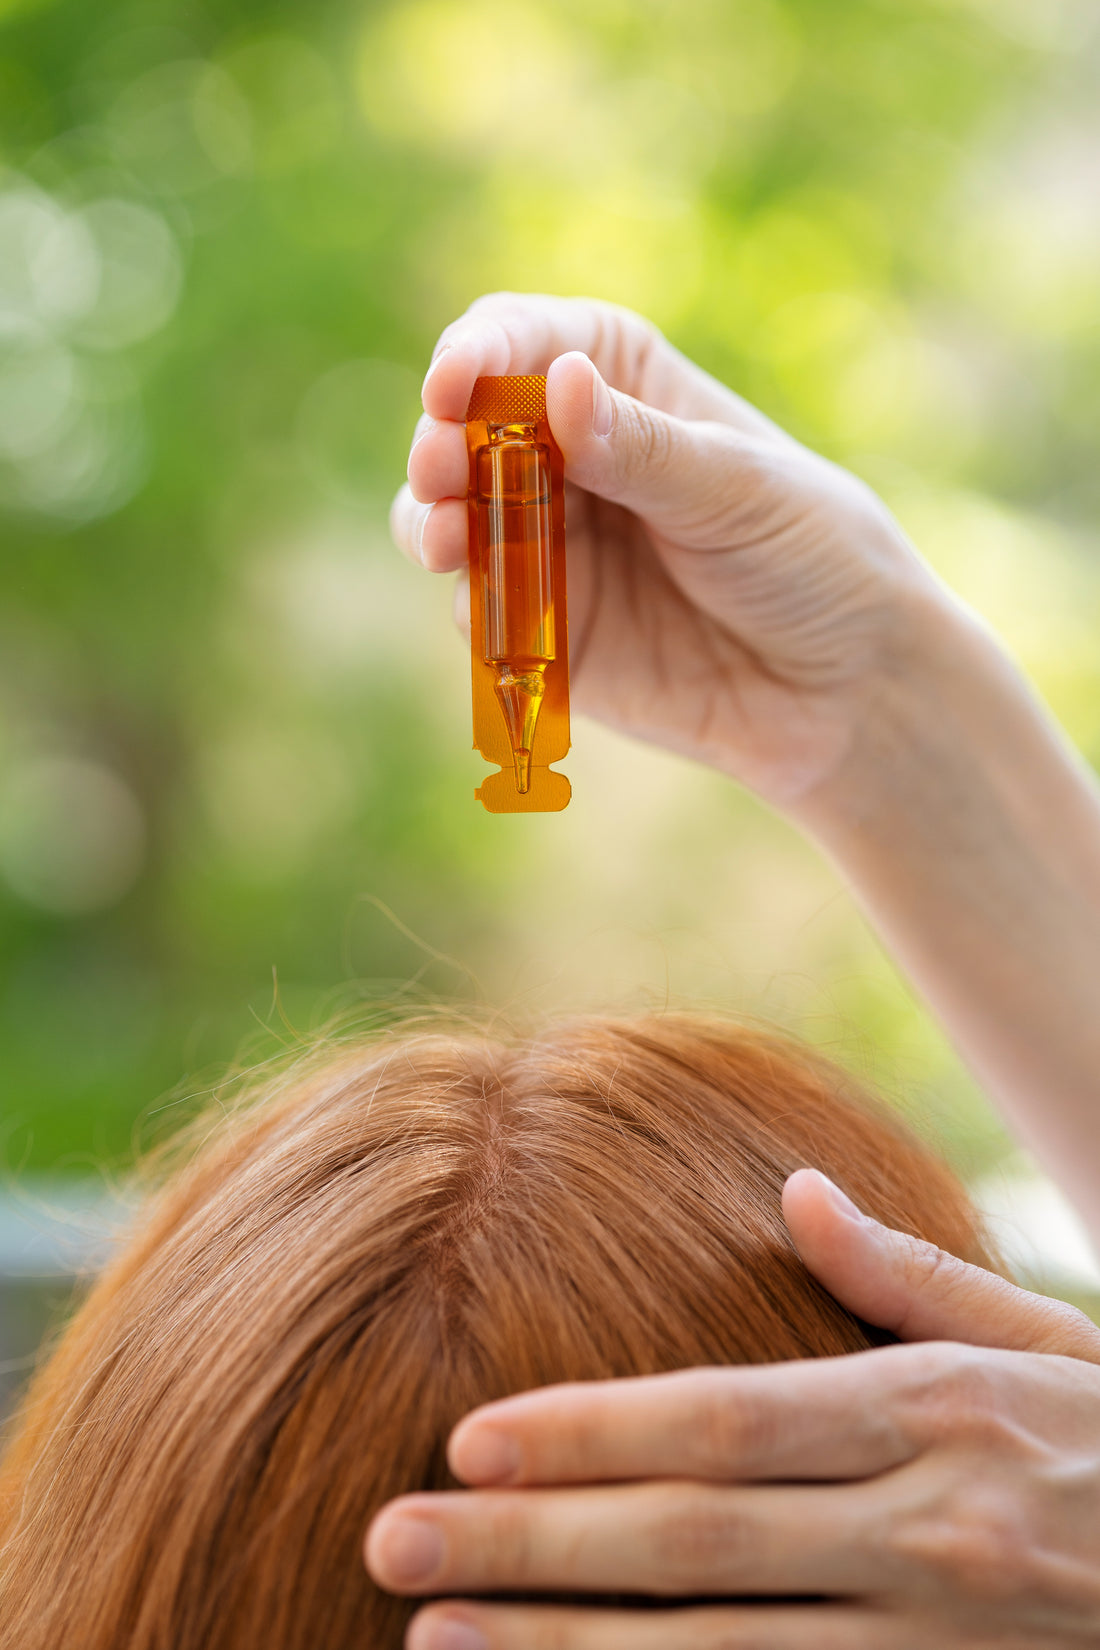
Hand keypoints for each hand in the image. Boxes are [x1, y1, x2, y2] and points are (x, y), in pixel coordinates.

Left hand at [366, 1169, 1099, 1647]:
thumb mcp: (1041, 1337)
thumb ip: (908, 1274)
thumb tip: (794, 1192)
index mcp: (930, 1414)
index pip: (724, 1421)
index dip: (588, 1430)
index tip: (467, 1438)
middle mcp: (920, 1532)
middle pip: (691, 1542)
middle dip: (531, 1546)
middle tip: (390, 1538)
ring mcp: (933, 1647)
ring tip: (436, 1644)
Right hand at [392, 290, 958, 807]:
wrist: (844, 690)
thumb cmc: (811, 557)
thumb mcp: (737, 489)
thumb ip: (645, 450)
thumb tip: (561, 384)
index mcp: (625, 388)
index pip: (529, 342)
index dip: (480, 350)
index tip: (455, 383)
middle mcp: (572, 459)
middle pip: (469, 428)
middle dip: (441, 442)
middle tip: (439, 467)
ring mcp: (552, 545)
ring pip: (454, 516)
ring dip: (430, 520)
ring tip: (442, 535)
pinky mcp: (544, 629)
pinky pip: (482, 608)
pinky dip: (469, 602)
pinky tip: (479, 604)